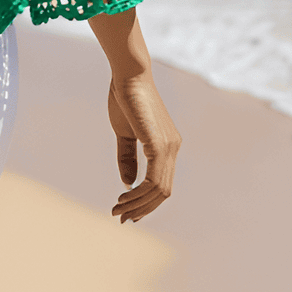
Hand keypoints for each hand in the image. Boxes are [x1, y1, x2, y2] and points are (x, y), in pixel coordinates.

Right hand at [106, 71, 180, 223]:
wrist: (128, 74)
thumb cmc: (125, 98)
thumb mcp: (124, 133)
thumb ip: (127, 158)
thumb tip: (128, 184)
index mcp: (167, 145)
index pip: (162, 183)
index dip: (146, 201)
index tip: (126, 210)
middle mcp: (173, 148)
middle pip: (163, 192)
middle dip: (142, 209)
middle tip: (120, 217)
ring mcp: (169, 147)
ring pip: (159, 190)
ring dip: (138, 205)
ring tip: (118, 210)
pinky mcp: (160, 144)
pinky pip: (153, 180)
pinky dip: (139, 194)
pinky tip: (124, 196)